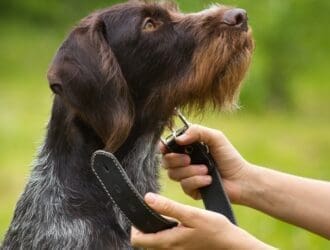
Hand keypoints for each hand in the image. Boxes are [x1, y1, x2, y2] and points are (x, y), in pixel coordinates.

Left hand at [131, 193, 272, 248]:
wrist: (232, 244)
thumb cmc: (215, 229)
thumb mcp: (191, 214)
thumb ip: (169, 208)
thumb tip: (148, 199)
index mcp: (168, 242)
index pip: (137, 240)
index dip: (136, 225)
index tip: (144, 212)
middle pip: (145, 241)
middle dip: (145, 226)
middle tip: (156, 211)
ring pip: (155, 242)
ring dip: (156, 229)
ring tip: (168, 215)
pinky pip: (166, 243)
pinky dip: (166, 232)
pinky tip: (178, 223)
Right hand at [161, 124, 250, 202]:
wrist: (241, 179)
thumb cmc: (229, 156)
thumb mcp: (215, 137)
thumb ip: (197, 131)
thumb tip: (178, 139)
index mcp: (188, 147)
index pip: (167, 147)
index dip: (163, 148)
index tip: (165, 148)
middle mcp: (184, 162)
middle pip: (165, 162)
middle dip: (176, 160)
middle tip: (189, 159)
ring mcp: (187, 176)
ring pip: (174, 174)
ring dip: (191, 171)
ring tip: (206, 169)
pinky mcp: (191, 190)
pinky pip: (184, 185)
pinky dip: (197, 181)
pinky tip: (208, 179)